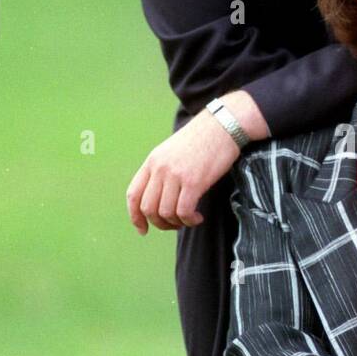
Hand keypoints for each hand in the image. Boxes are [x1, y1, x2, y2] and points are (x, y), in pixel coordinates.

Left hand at [126, 111, 240, 232]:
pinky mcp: (194, 182)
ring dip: (177, 223)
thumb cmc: (202, 140)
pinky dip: (189, 220)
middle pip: (148, 208)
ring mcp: (176, 175)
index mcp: (152, 161)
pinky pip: (183, 212)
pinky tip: (198, 217)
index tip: (143, 229)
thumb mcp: (173, 151)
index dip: (135, 216)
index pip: (133, 194)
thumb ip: (162, 171)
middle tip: (174, 225)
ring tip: (189, 219)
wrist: (223, 126)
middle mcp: (160, 168)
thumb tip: (160, 198)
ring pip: (165, 213)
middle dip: (160, 223)